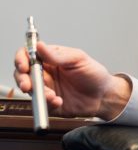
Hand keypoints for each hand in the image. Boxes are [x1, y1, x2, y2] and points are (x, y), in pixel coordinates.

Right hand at [13, 43, 131, 119]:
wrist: (103, 96)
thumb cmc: (94, 74)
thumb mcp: (79, 60)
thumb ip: (57, 55)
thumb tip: (40, 46)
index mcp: (51, 58)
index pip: (29, 54)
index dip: (22, 59)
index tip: (24, 66)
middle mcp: (46, 72)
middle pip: (22, 73)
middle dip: (23, 79)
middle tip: (28, 85)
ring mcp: (46, 87)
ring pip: (29, 89)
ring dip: (38, 93)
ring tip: (52, 95)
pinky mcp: (49, 101)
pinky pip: (40, 103)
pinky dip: (47, 103)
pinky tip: (59, 101)